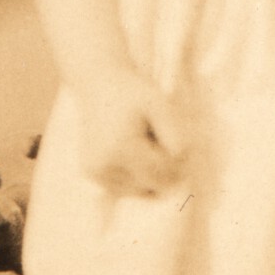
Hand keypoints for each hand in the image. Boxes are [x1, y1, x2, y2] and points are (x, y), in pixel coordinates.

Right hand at [75, 69, 186, 198]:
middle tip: (168, 144)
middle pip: (154, 186)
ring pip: (142, 190)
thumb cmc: (133, 92)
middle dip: (169, 171)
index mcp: (121, 148)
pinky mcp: (91, 174)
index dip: (181, 164)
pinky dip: (138, 176)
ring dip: (153, 174)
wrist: (98, 83)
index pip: (164, 174)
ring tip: (147, 145)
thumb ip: (175, 134)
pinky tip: (134, 152)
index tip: (183, 144)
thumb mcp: (160, 104)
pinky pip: (127, 188)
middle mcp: (104, 165)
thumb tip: (182, 166)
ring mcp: (95, 173)